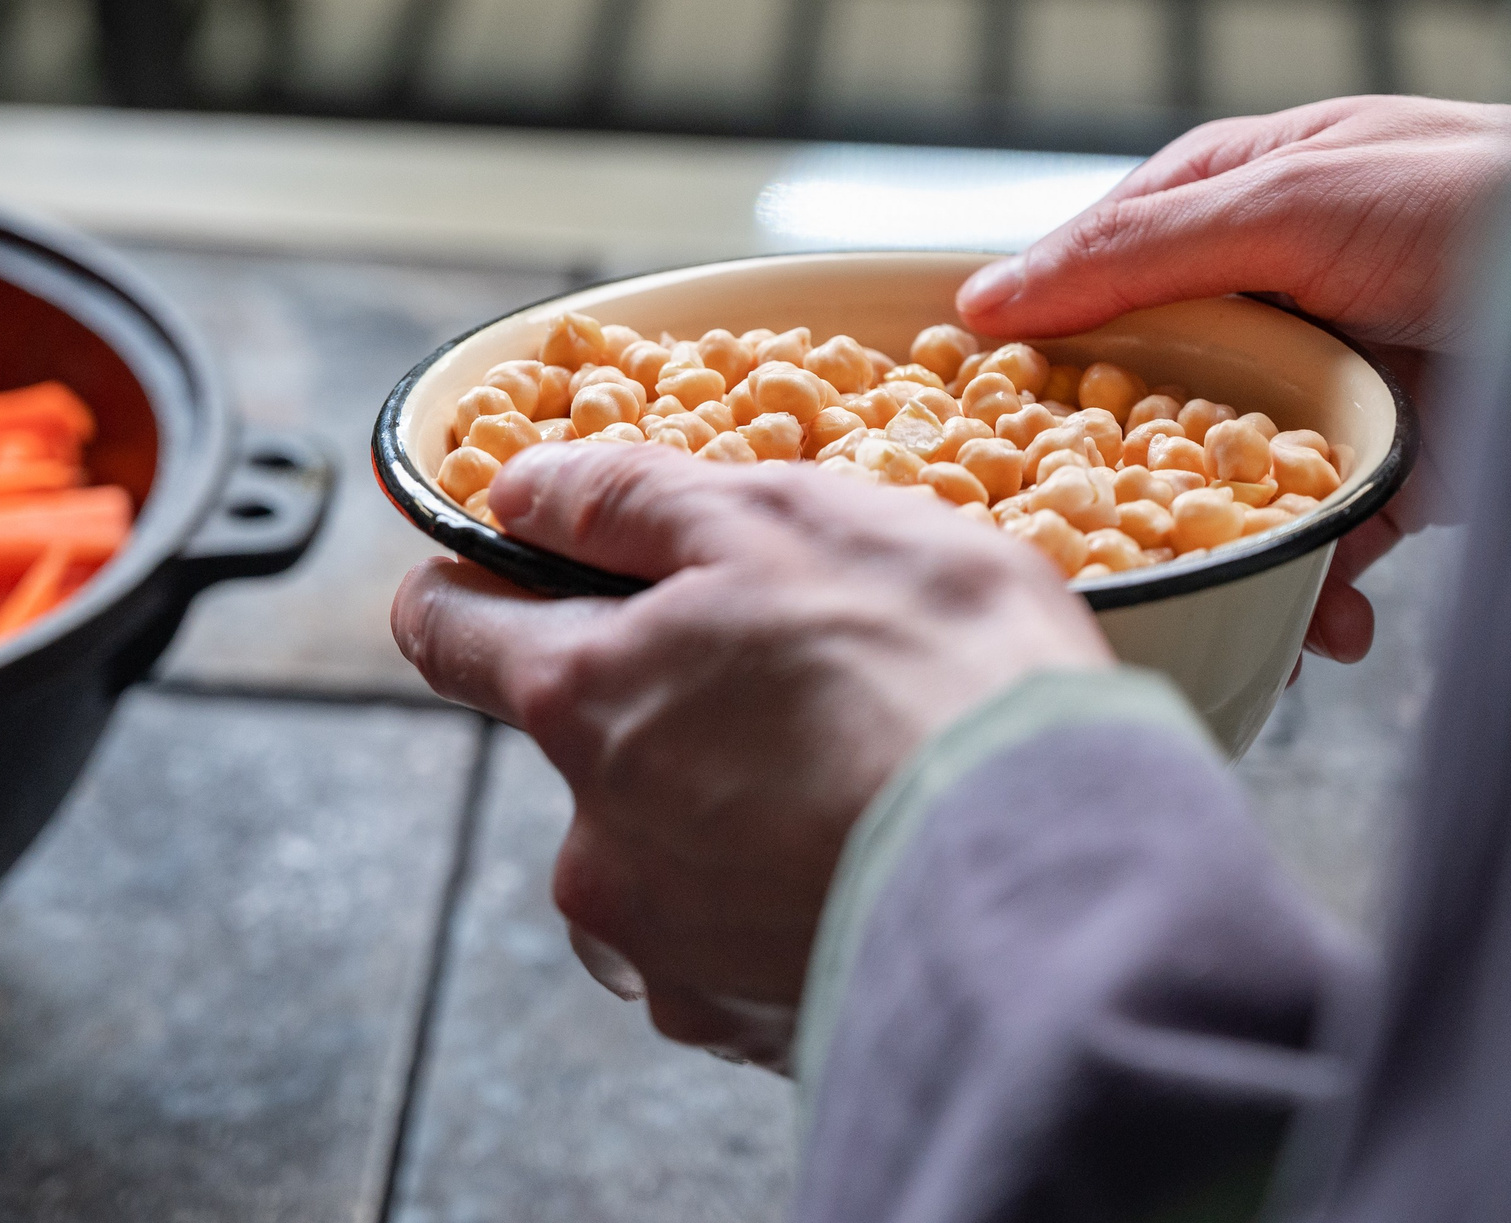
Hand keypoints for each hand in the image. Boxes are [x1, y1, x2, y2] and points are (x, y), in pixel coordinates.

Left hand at [391, 443, 1108, 1058]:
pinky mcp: (744, 1024)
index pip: (448, 633)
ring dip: (721, 814)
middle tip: (791, 674)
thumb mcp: (787, 517)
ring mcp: (666, 950)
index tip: (502, 568)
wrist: (1063, 875)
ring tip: (850, 779)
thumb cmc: (935, 673)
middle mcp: (594, 842)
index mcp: (583, 702)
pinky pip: (730, 948)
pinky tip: (869, 859)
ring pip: (657, 856)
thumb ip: (632, 500)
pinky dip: (780, 902)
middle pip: (580, 749)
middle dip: (661, 706)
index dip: (470, 585)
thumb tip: (523, 487)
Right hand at [958, 95, 1510, 658]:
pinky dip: (1311, 593)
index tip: (963, 422)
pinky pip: (1318, 544)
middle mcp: (1269, 298)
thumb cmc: (1483, 202)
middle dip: (1114, 476)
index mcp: (1236, 201)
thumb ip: (1141, 254)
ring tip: (1199, 608)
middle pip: (1145, 392)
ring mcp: (1326, 390)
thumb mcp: (1292, 201)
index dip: (1031, 342)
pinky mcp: (1389, 476)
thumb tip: (983, 301)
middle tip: (1067, 544)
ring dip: (1213, 551)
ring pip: (1222, 483)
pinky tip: (1318, 630)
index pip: (1097, 270)